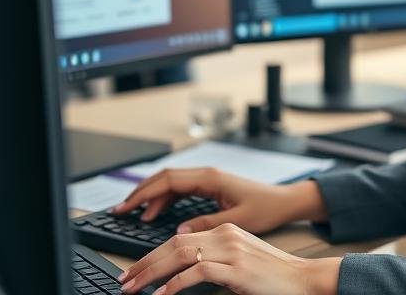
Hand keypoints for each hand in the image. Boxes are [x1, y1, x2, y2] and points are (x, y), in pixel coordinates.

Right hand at [112, 168, 305, 234]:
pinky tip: (157, 213)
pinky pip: (181, 189)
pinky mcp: (212, 186)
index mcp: (211, 178)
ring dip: (152, 196)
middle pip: (165, 178)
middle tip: (121, 210)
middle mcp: (208, 174)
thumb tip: (179, 231)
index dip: (144, 193)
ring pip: (172, 183)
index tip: (126, 206)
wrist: (284, 201)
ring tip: (135, 215)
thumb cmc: (266, 208)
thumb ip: (206, 224)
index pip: (168, 181)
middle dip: (141, 192)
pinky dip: (165, 199)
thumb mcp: (236, 220)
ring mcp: (209, 179)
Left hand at [117, 223, 339, 294]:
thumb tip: (180, 274)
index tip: (134, 271)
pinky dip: (173, 284)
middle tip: (124, 281)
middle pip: (174, 243)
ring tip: (133, 288)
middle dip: (144, 263)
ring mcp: (232, 250)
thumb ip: (213, 261)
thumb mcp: (239, 262)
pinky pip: (197, 273)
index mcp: (225, 231)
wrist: (302, 279)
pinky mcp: (237, 269)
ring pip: (180, 254)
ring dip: (151, 272)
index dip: (152, 254)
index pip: (179, 238)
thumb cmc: (272, 276)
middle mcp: (226, 235)